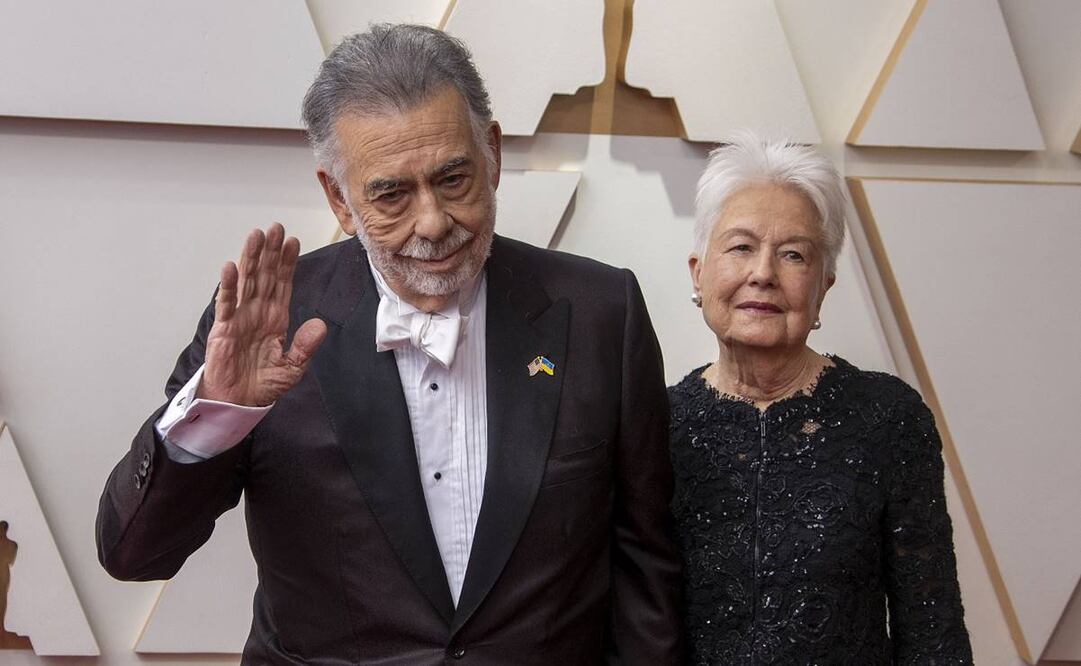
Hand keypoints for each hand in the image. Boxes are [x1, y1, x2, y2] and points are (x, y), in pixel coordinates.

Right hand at [198, 224, 327, 405]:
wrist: (239, 402)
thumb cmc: (263, 383)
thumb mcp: (293, 367)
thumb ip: (305, 346)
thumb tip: (319, 325)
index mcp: (276, 317)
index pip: (282, 284)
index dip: (286, 263)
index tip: (292, 241)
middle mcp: (258, 312)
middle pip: (264, 275)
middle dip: (270, 252)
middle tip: (275, 228)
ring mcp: (241, 317)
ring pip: (246, 282)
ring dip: (250, 259)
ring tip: (255, 236)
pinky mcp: (225, 328)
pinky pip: (226, 304)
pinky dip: (228, 286)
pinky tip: (231, 267)